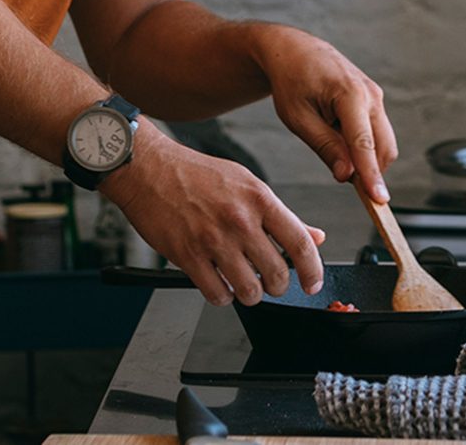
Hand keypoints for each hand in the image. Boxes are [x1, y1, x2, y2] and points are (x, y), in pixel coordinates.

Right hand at [104, 129, 326, 305]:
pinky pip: (217, 295)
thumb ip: (283, 216)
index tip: (312, 283)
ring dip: (250, 294)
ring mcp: (213, 239)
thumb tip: (315, 237)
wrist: (149, 169)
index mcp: (260, 199)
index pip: (300, 244)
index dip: (313, 271)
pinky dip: (222, 296)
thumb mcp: (248, 184)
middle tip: (269, 280)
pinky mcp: (188, 256)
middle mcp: (240, 220)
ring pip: (249, 291)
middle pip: (277, 274)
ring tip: (243, 282)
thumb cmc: (198, 175)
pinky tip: (218, 283)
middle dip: (277, 286)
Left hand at [251, 25, 397, 201]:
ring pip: (383, 142)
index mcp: (349, 95)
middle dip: (370, 171)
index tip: (379, 200)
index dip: (372, 175)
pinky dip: (363, 146)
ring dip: (365, 158)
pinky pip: (376, 132)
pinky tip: (338, 137)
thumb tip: (347, 175)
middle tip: (339, 175)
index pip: (364, 144)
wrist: (295, 50)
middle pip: (383, 147)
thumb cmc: (291, 81)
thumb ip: (325, 146)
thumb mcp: (298, 118)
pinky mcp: (375, 100)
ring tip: (332, 147)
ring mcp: (376, 96)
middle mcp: (370, 94)